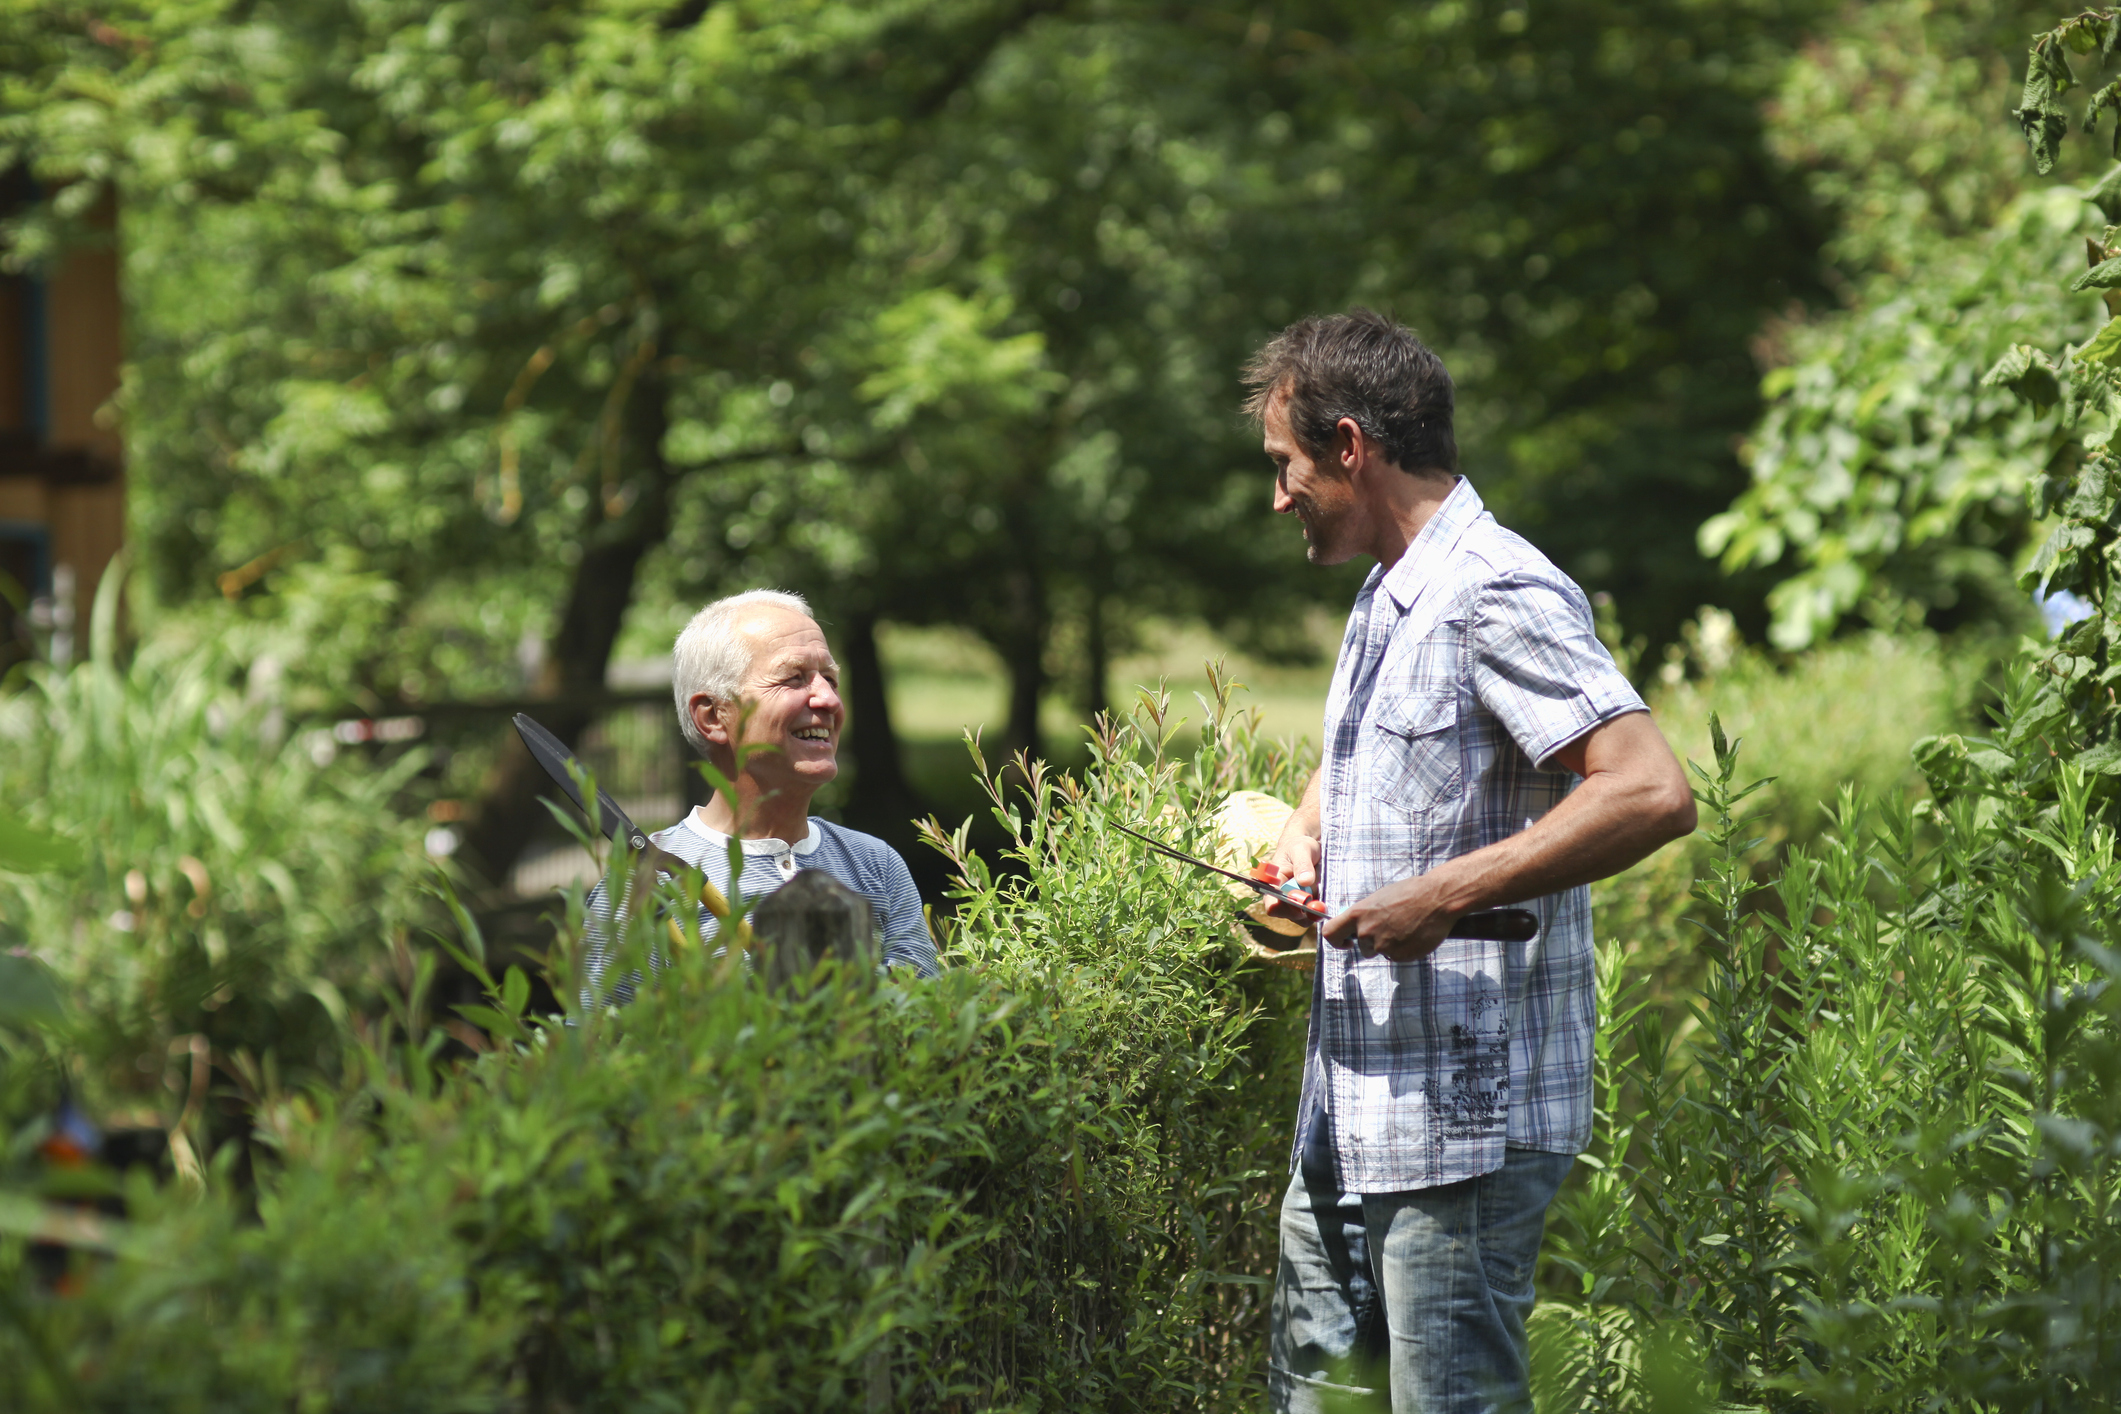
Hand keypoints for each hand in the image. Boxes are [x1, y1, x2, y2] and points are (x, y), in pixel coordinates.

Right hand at [1262, 830, 1321, 923]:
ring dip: (1314, 910)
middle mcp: (1279, 899)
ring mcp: (1292, 905)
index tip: (1304, 899)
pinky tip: (1324, 895)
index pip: (1272, 906)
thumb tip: (1305, 881)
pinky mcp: (1305, 908)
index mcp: (1272, 885)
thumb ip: (1302, 864)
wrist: (1307, 848)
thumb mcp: (1301, 849)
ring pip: (1303, 919)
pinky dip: (1320, 910)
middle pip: (1290, 915)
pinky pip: (1312, 917)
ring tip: (1320, 890)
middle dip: (1306, 908)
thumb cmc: (1299, 846)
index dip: (1287, 907)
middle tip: (1319, 894)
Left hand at [1321, 874, 1458, 962]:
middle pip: (1360, 946)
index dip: (1337, 941)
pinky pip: (1396, 957)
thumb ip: (1364, 915)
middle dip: (1372, 942)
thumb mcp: (1379, 899)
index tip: (1346, 942)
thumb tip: (1356, 925)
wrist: (1437, 899)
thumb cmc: (1410, 893)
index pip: (1330, 933)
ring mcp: (1383, 946)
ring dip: (1388, 945)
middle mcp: (1366, 931)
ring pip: (1379, 952)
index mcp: (1358, 914)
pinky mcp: (1399, 956)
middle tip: (1390, 928)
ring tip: (1405, 928)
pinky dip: (1403, 949)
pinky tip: (1414, 935)